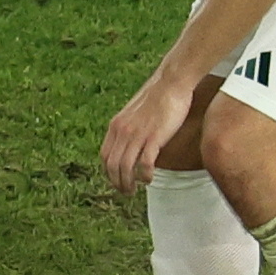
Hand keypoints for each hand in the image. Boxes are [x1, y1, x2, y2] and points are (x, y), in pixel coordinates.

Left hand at [100, 70, 196, 194]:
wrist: (171, 82)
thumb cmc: (158, 96)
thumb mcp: (134, 113)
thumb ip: (129, 127)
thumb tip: (131, 141)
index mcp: (116, 125)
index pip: (104, 155)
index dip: (108, 172)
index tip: (116, 180)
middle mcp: (122, 131)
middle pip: (111, 165)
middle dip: (116, 182)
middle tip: (125, 192)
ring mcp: (137, 134)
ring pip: (124, 168)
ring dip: (127, 183)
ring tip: (133, 191)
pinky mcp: (153, 137)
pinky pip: (144, 164)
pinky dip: (144, 175)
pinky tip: (148, 179)